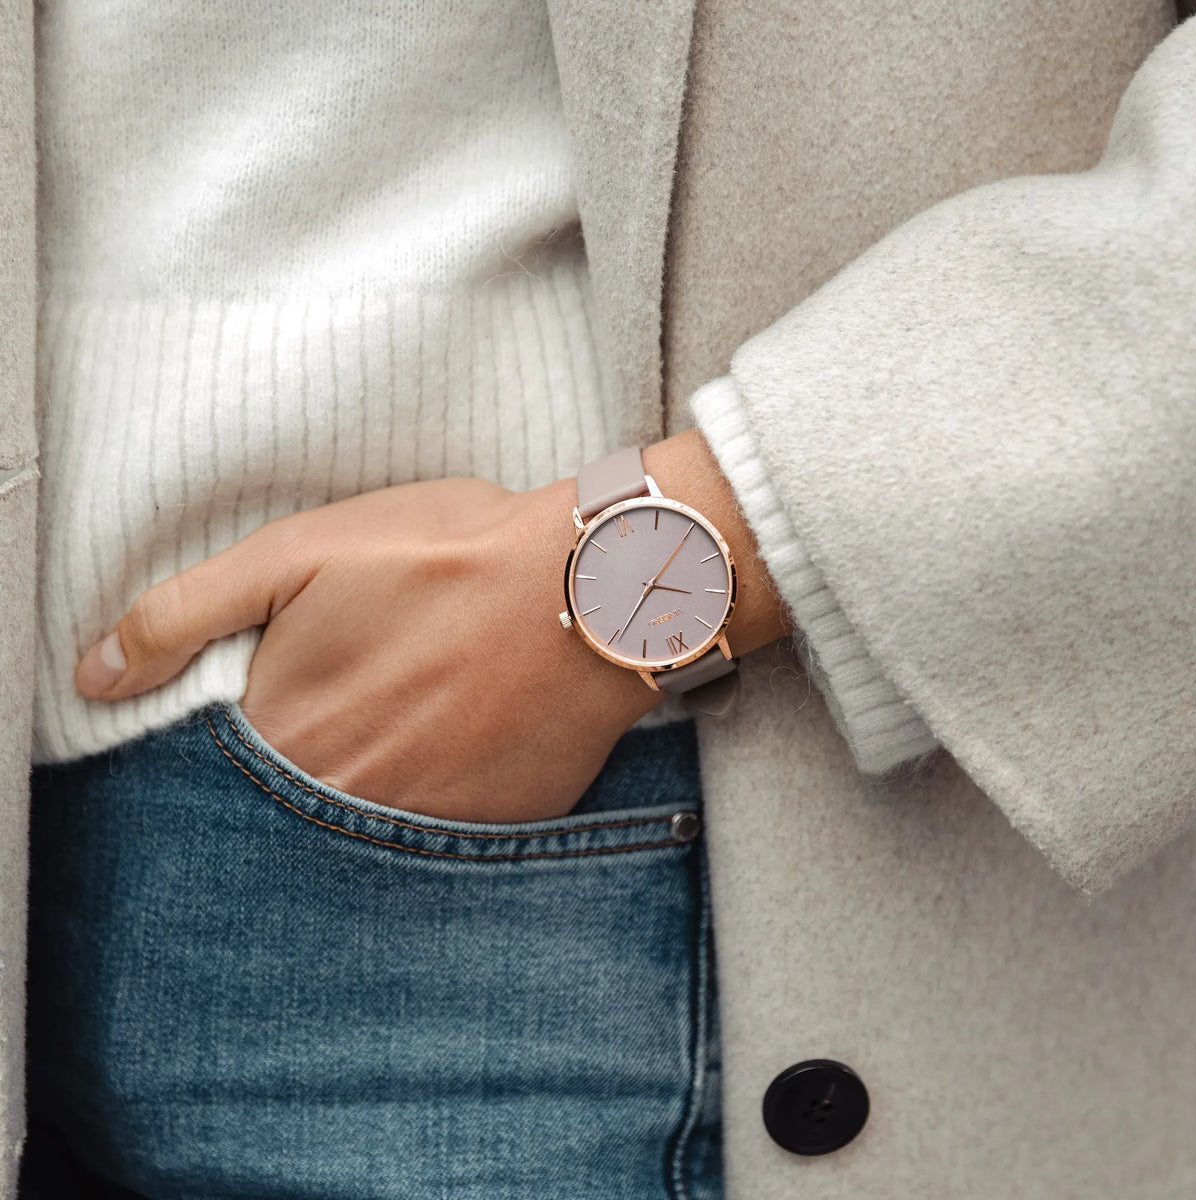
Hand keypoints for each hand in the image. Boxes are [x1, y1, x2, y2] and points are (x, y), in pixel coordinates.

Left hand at [75, 431, 788, 823]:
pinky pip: (441, 838)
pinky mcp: (495, 831)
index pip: (215, 774)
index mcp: (287, 739)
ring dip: (372, 784)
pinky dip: (436, 797)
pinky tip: (460, 738)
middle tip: (362, 696)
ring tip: (410, 716)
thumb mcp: (299, 553)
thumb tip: (93, 673)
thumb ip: (184, 613)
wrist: (590, 586)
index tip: (285, 691)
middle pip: (291, 810)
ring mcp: (427, 833)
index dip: (242, 727)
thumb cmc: (448, 556)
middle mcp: (349, 808)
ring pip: (364, 832)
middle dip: (310, 758)